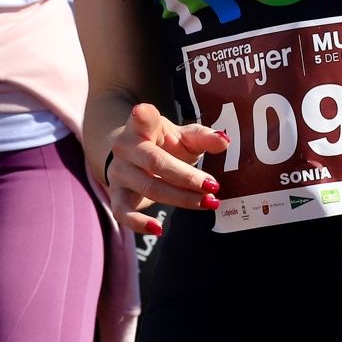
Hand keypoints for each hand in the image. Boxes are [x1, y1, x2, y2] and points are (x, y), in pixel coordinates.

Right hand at [104, 104, 228, 234]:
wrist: (130, 156)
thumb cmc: (163, 144)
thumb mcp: (183, 136)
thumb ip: (204, 137)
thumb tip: (225, 141)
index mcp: (142, 126)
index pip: (142, 119)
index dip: (142, 116)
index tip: (141, 112)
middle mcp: (126, 147)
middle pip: (156, 162)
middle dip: (186, 176)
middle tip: (213, 185)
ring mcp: (119, 172)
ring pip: (149, 188)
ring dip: (181, 198)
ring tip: (207, 202)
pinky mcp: (116, 195)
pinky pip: (123, 213)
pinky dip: (139, 223)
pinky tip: (157, 229)